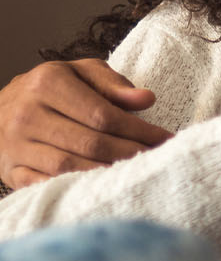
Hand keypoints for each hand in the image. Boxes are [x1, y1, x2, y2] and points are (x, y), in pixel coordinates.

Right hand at [0, 59, 170, 188]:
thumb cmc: (50, 89)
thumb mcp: (79, 72)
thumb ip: (112, 84)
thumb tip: (146, 99)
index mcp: (47, 83)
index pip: (102, 115)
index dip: (138, 130)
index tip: (164, 139)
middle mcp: (27, 114)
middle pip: (90, 143)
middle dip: (130, 154)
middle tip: (157, 160)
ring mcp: (15, 145)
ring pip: (69, 166)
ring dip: (107, 174)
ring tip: (135, 173)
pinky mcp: (9, 170)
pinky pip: (44, 184)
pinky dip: (74, 188)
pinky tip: (99, 187)